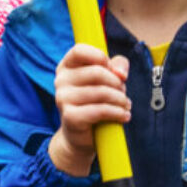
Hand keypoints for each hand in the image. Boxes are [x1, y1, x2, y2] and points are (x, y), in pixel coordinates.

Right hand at [51, 44, 130, 176]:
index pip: (79, 50)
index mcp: (67, 66)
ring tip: (125, 106)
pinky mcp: (70, 116)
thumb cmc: (95, 102)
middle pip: (97, 72)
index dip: (100, 57)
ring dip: (120, 99)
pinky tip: (124, 116)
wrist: (81, 136)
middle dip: (117, 83)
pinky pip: (99, 110)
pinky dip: (117, 113)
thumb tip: (121, 73)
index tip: (112, 69)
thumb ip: (117, 65)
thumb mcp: (108, 79)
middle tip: (123, 93)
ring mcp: (62, 98)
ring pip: (101, 92)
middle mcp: (61, 80)